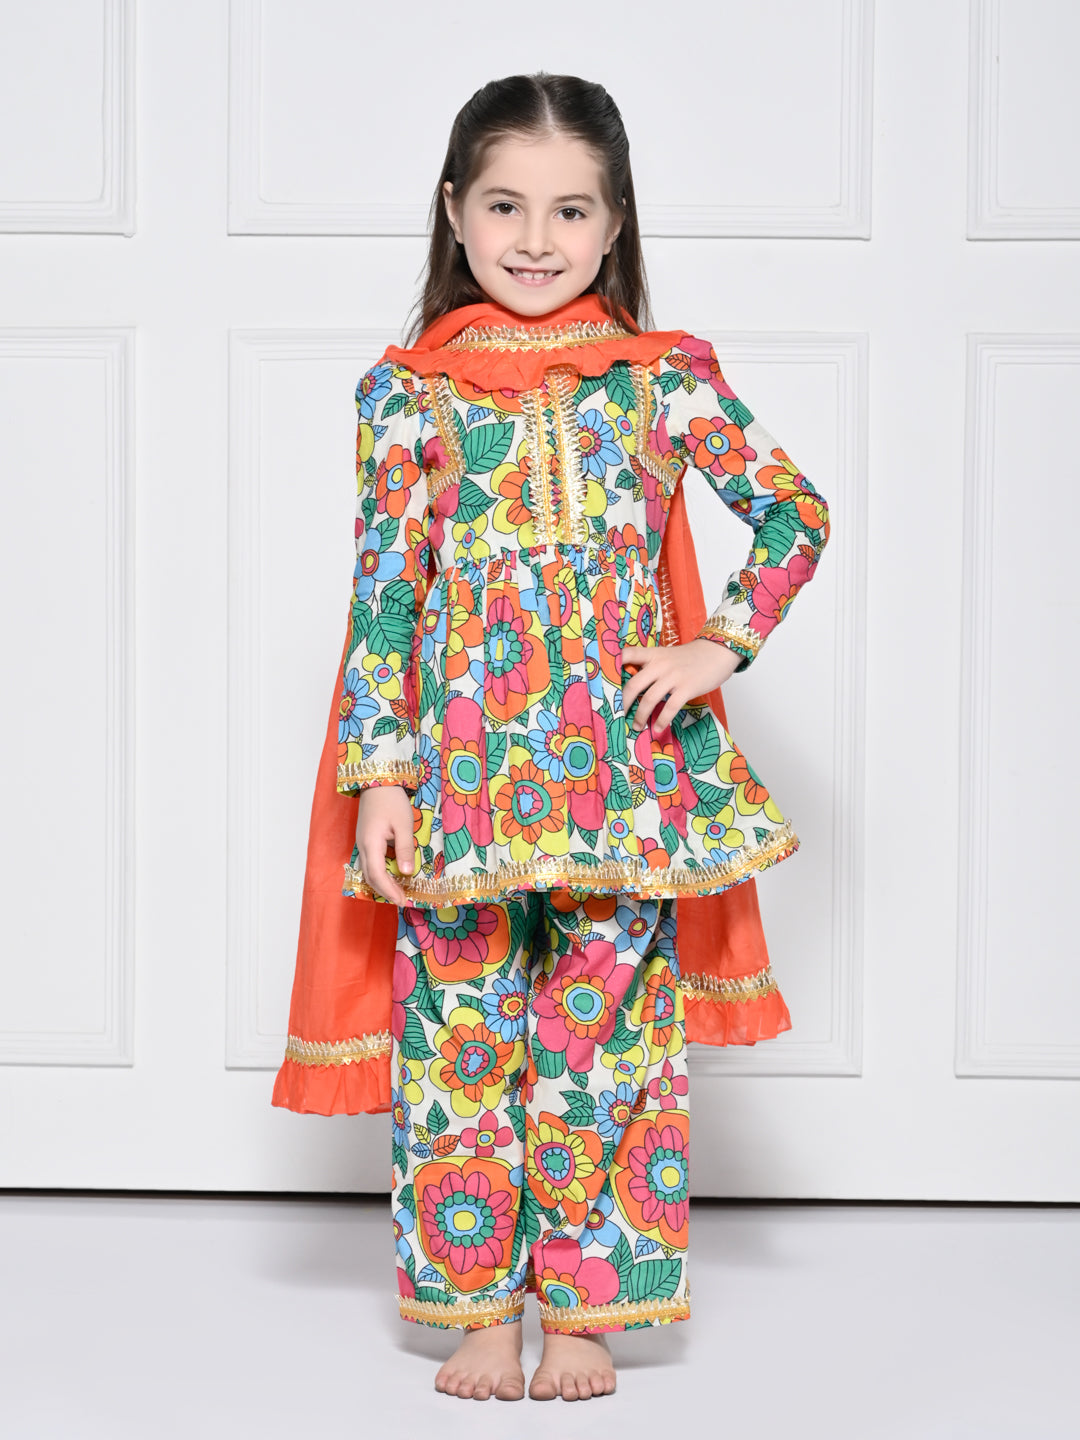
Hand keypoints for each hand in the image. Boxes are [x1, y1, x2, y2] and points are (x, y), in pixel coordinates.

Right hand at [354, 785, 415, 904]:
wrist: (377, 783)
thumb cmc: (392, 801)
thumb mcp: (404, 824)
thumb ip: (405, 849)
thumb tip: (407, 873)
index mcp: (371, 844)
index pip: (377, 876)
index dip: (389, 891)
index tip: (402, 901)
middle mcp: (363, 847)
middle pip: (370, 877)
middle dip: (385, 891)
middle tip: (402, 899)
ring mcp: (363, 843)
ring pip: (368, 871)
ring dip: (382, 883)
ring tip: (399, 890)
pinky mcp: (366, 839)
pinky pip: (370, 862)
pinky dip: (380, 872)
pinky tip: (393, 873)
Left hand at [620, 638, 740, 733]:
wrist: (717, 652)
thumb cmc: (690, 657)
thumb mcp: (666, 655)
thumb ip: (651, 666)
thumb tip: (632, 687)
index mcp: (653, 654)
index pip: (626, 654)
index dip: (611, 665)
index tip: (603, 682)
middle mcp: (660, 665)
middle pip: (632, 685)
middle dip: (622, 704)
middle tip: (617, 715)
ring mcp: (673, 677)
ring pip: (648, 700)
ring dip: (640, 716)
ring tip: (636, 726)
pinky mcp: (686, 688)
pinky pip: (670, 708)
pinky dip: (661, 721)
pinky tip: (657, 728)